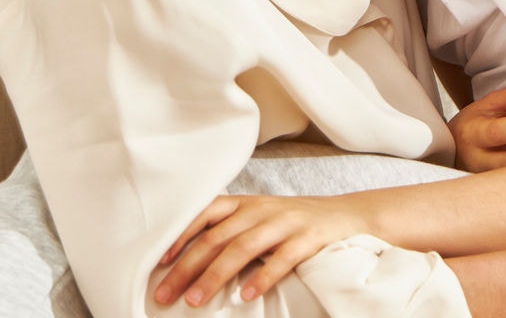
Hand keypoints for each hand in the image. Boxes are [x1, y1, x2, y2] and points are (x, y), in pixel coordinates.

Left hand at [154, 195, 369, 306]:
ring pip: (243, 248)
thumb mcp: (259, 219)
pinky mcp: (308, 238)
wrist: (347, 215)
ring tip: (196, 301)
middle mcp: (260, 209)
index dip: (179, 237)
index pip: (203, 215)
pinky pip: (282, 258)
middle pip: (216, 238)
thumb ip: (229, 231)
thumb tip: (186, 262)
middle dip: (187, 268)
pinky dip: (262, 278)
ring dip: (215, 276)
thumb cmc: (293, 223)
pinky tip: (245, 296)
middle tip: (166, 296)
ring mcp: (285, 222)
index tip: (158, 263)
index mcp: (244, 204)